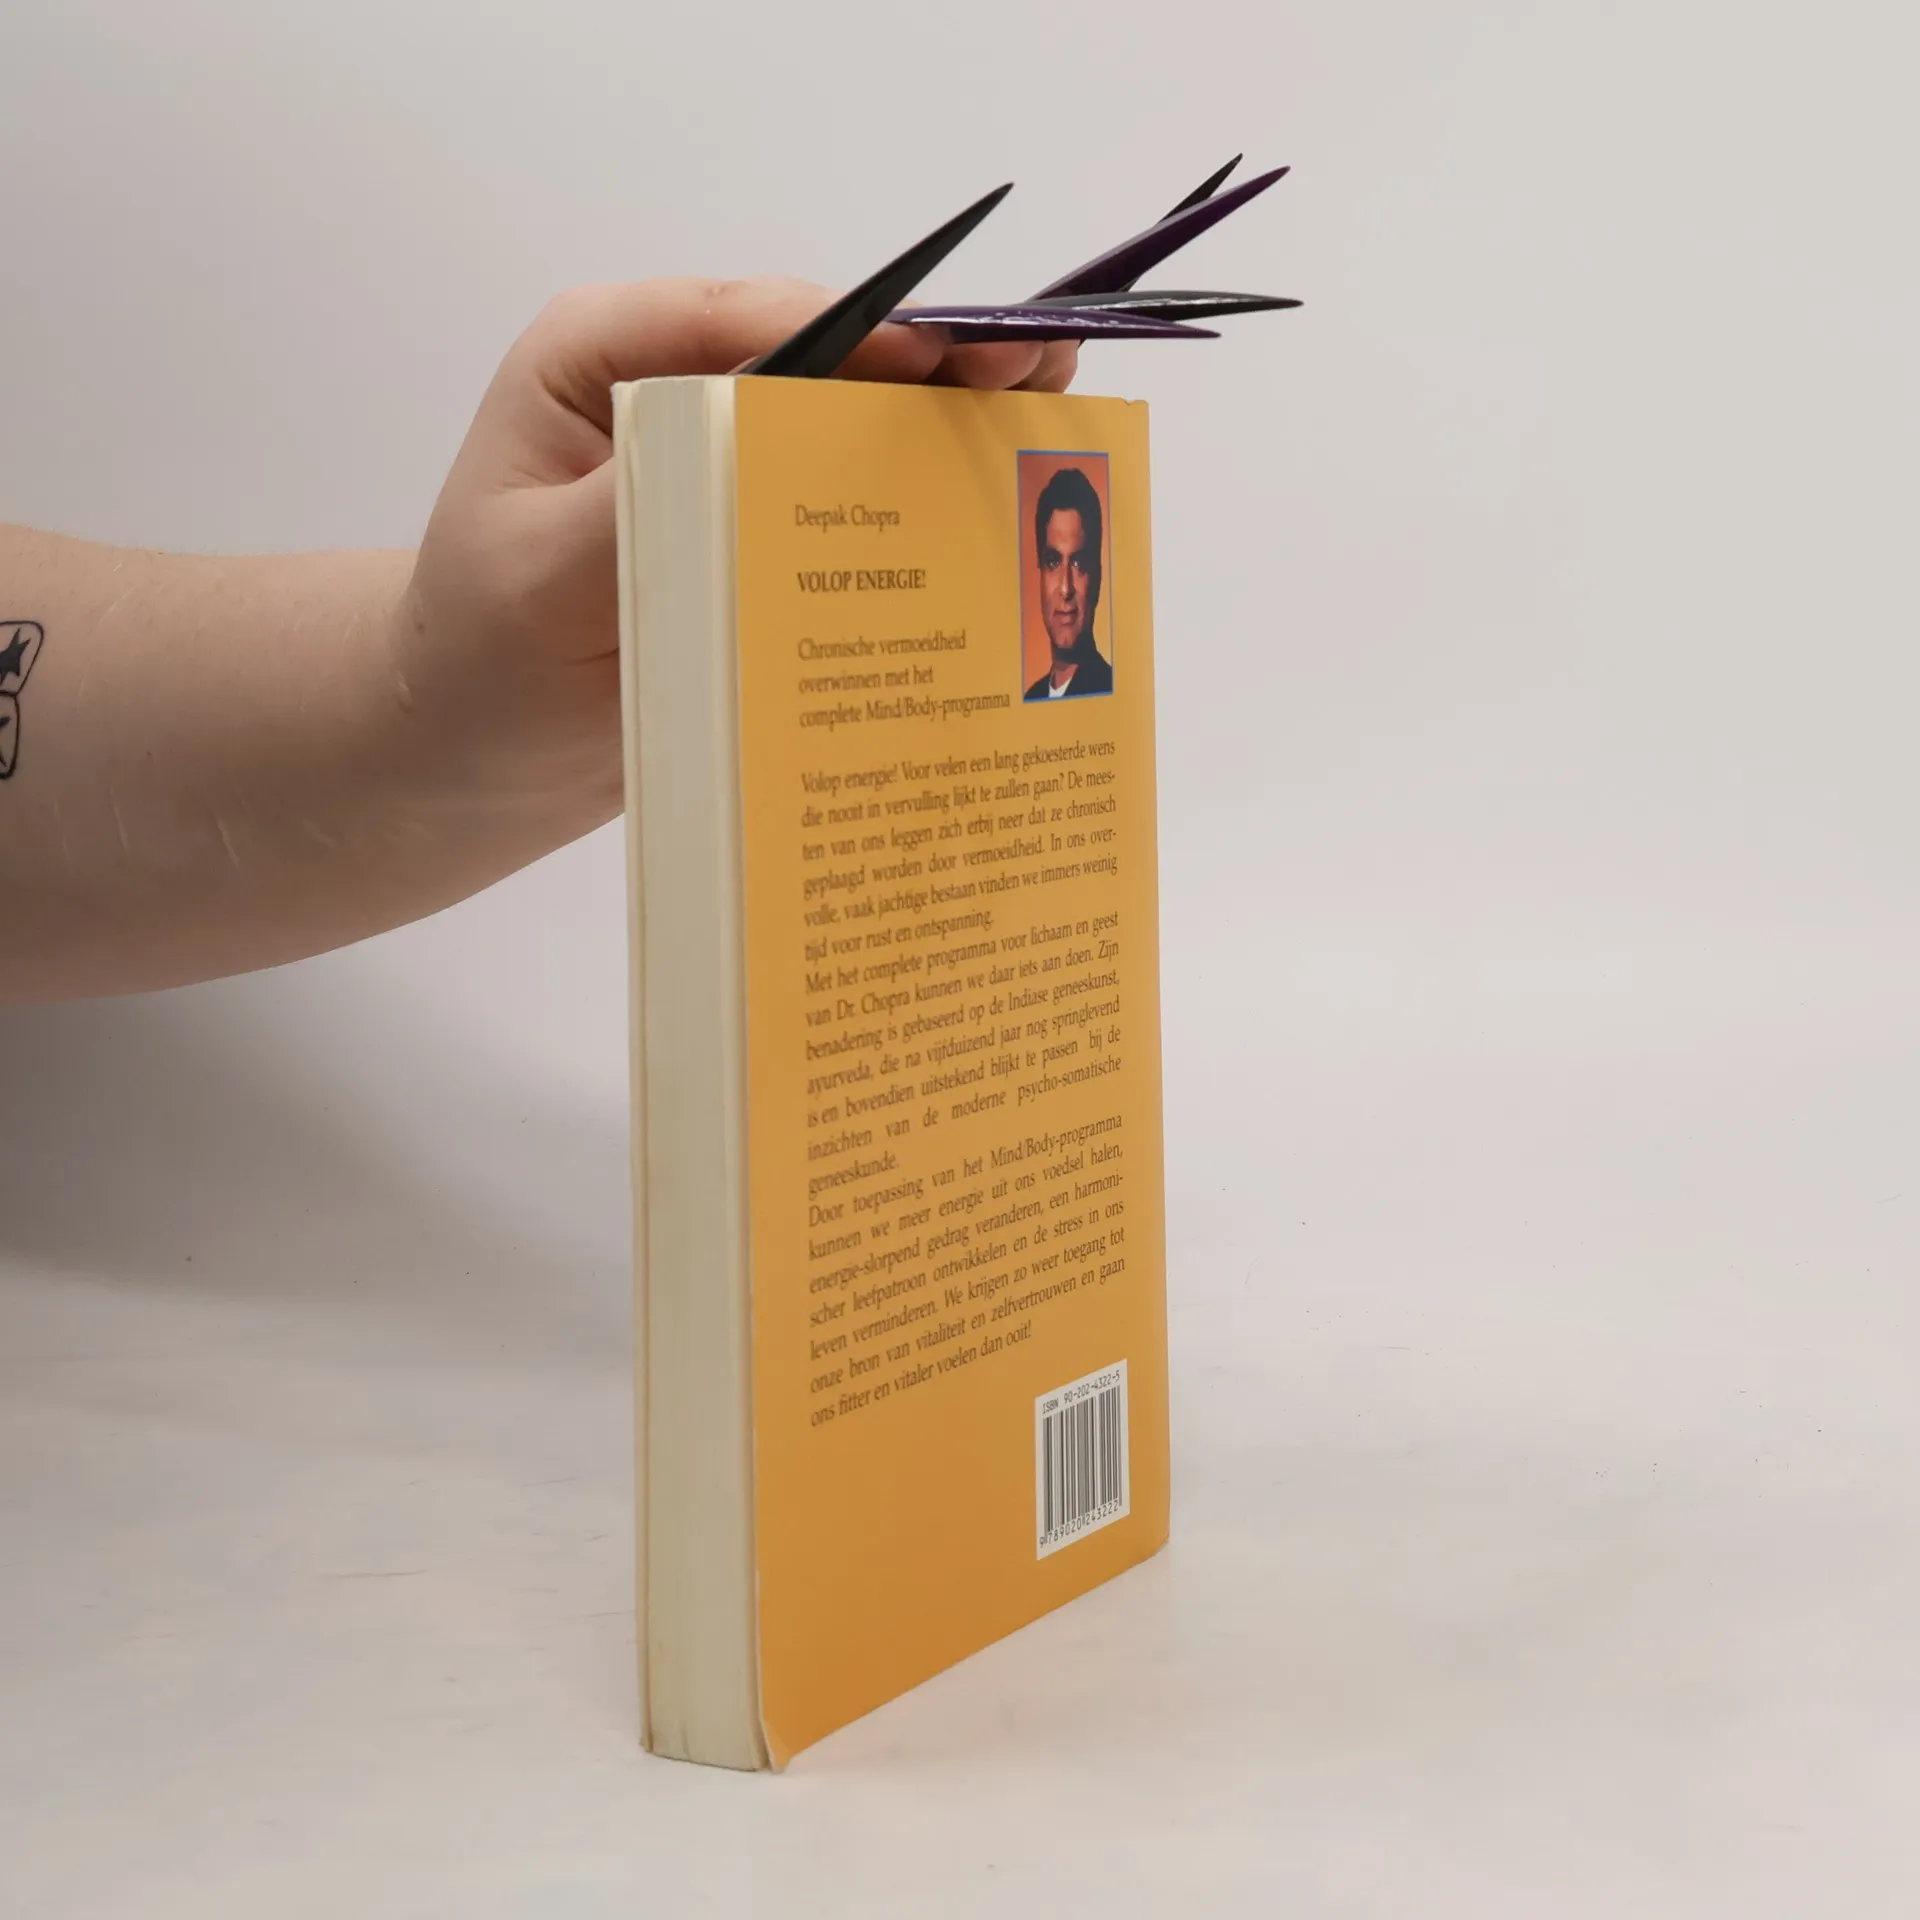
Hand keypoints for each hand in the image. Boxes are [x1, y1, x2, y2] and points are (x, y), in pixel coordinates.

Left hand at [398, 279, 1079, 842]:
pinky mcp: (763, 545)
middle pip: (826, 361)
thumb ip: (636, 511)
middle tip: (1036, 380)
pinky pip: (852, 518)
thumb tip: (757, 454)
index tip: (937, 360)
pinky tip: (994, 527)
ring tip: (1052, 437)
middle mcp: (681, 395)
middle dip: (931, 373)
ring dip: (946, 440)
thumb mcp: (534, 579)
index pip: (745, 318)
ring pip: (854, 434)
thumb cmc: (479, 656)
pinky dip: (922, 517)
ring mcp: (731, 470)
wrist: (473, 755)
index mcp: (608, 358)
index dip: (853, 330)